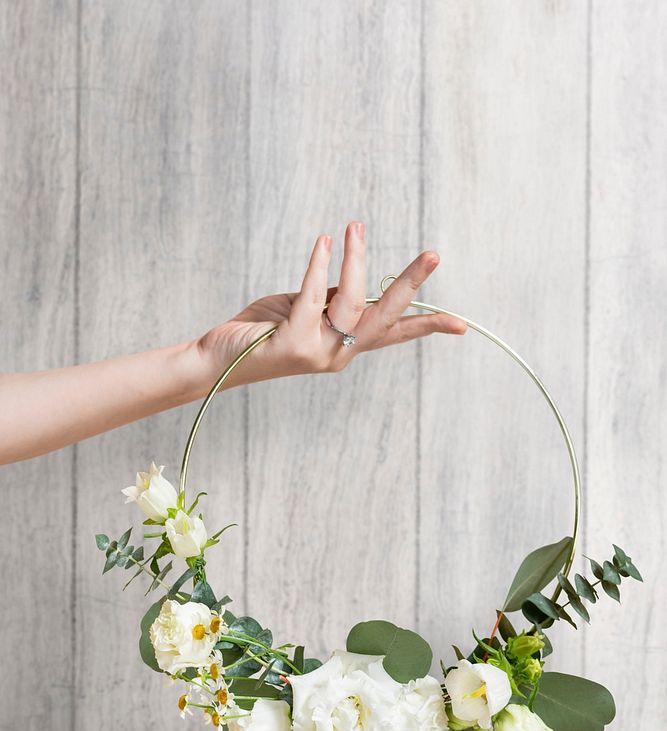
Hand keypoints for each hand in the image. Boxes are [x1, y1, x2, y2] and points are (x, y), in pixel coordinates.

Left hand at [195, 221, 465, 388]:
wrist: (217, 360)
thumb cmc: (260, 331)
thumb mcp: (304, 311)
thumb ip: (330, 298)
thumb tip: (351, 273)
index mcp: (345, 347)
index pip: (394, 334)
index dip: (427, 327)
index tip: (462, 325)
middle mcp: (338, 354)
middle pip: (385, 317)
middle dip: (409, 285)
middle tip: (433, 255)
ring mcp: (317, 352)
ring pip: (350, 302)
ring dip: (355, 260)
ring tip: (353, 227)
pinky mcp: (293, 344)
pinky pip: (313, 297)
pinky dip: (320, 265)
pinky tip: (325, 242)